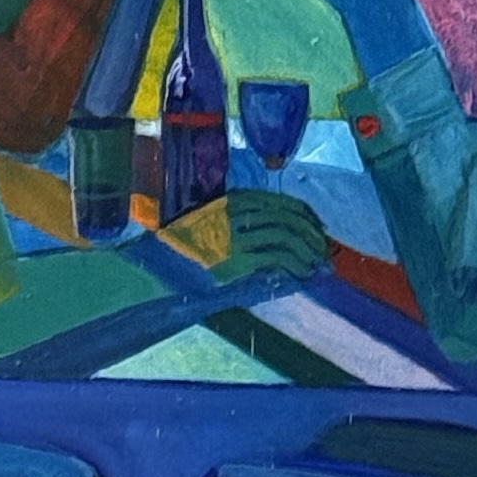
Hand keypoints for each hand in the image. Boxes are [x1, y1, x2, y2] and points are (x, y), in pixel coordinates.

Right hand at [166, 190, 331, 286]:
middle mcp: (235, 214)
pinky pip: (276, 258)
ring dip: (308, 251)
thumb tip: (278, 232)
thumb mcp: (211, 225)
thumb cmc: (181, 253)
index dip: (306, 217)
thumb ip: (239, 222)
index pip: (281, 203)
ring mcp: (234, 237)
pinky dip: (295, 265)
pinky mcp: (234, 261)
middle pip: (288, 218)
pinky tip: (301, 274)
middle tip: (323, 251)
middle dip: (312, 235)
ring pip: (286, 236)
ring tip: (316, 265)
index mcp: (231, 202)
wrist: (153, 269)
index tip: (318, 229)